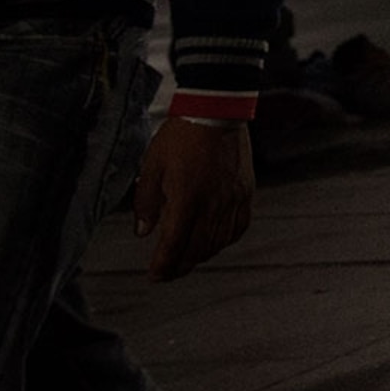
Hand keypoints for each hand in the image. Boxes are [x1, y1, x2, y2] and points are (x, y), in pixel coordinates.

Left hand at [134, 117, 254, 280]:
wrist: (215, 114)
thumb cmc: (180, 137)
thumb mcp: (152, 167)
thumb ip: (147, 203)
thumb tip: (143, 231)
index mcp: (187, 200)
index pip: (174, 244)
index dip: (163, 265)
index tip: (155, 276)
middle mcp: (213, 205)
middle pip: (198, 249)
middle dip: (181, 265)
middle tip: (168, 272)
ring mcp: (233, 200)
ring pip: (219, 242)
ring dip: (202, 255)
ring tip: (188, 259)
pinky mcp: (246, 194)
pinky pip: (238, 227)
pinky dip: (225, 240)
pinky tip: (215, 241)